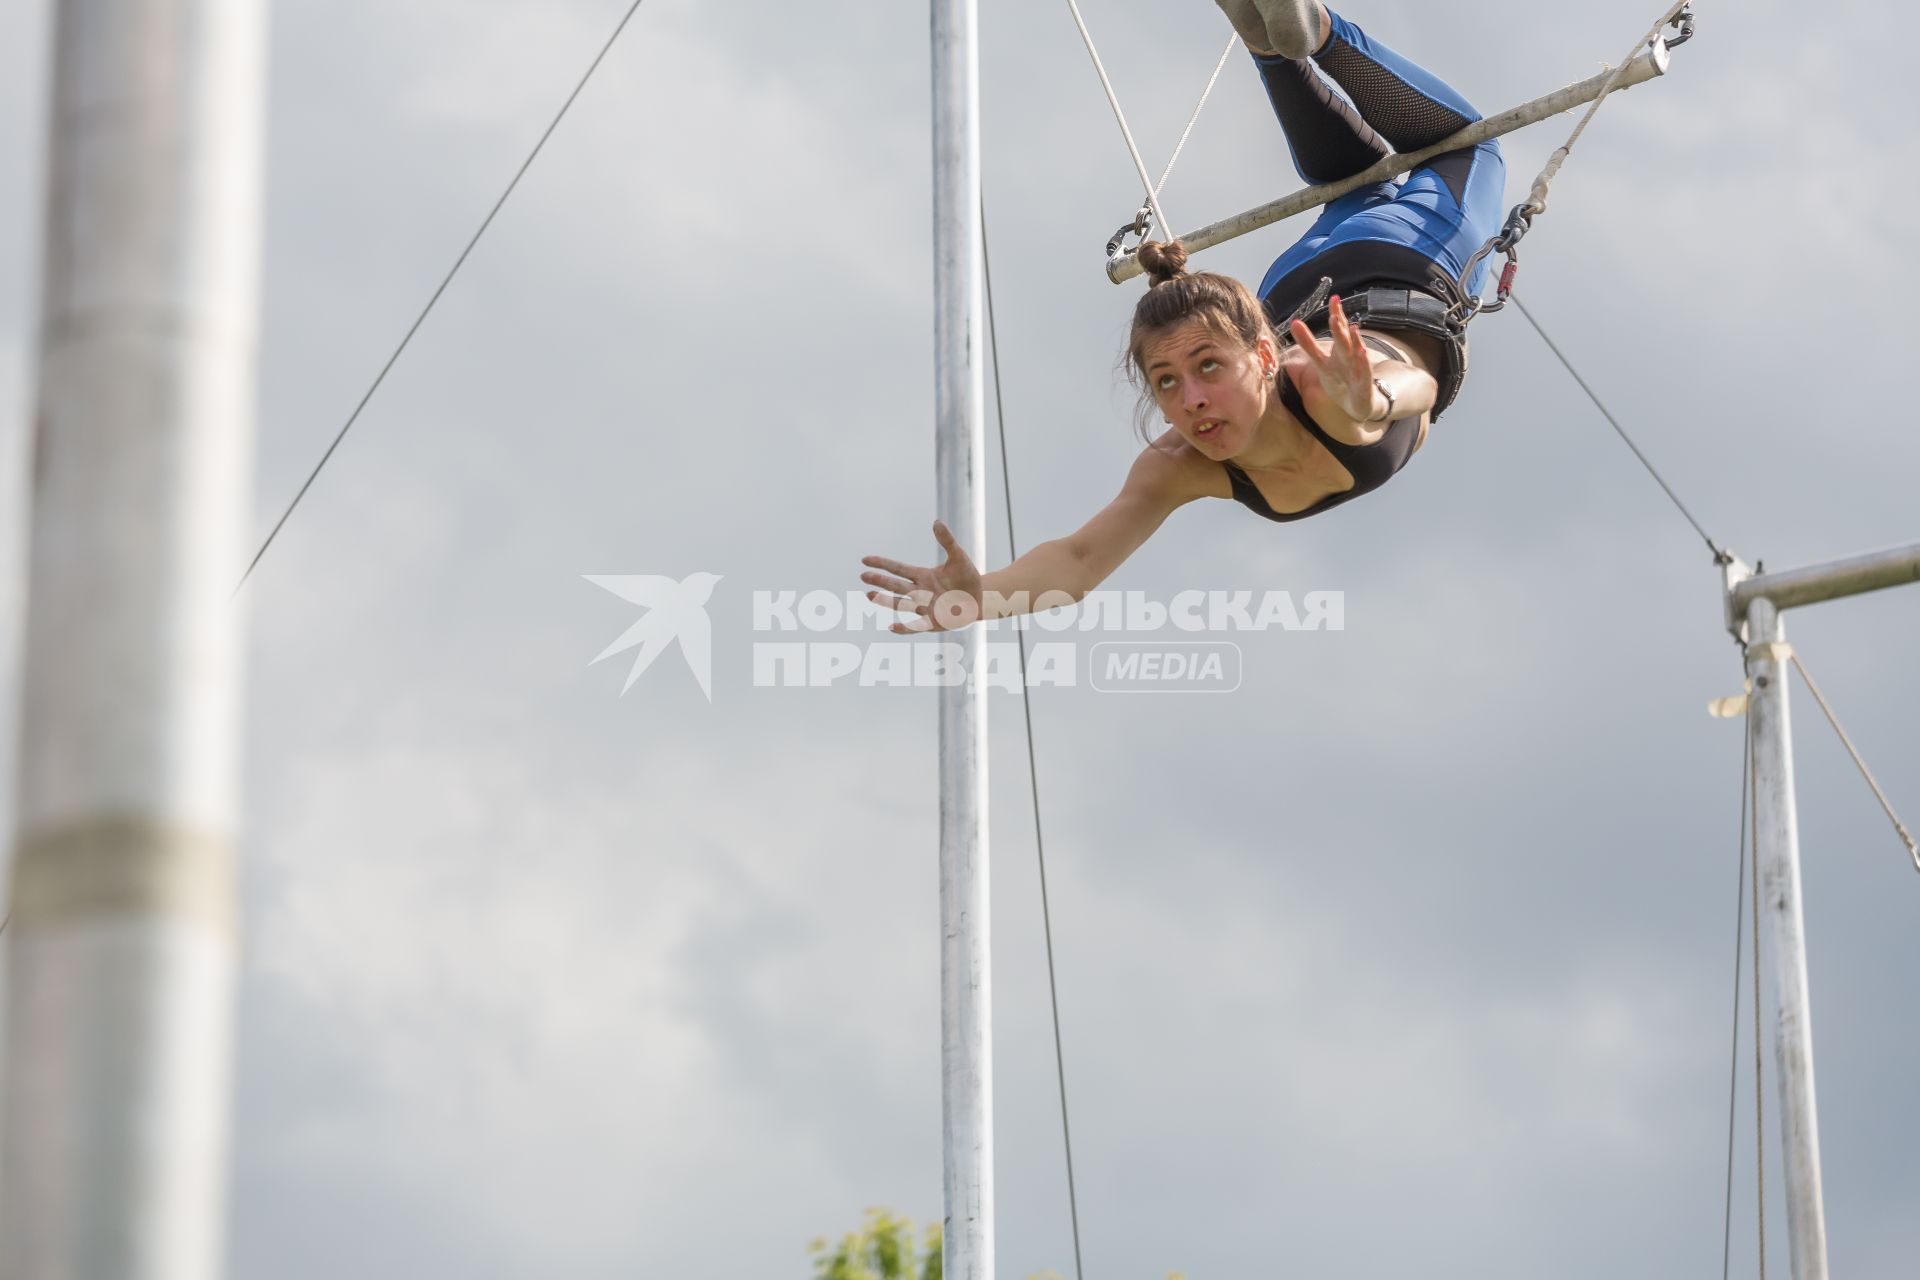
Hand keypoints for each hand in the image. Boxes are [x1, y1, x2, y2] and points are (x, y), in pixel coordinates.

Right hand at [861, 520, 984, 633]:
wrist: (981, 598)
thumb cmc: (967, 577)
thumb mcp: (958, 557)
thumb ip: (947, 541)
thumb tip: (937, 522)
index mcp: (922, 576)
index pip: (898, 568)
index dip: (882, 564)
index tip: (866, 560)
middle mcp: (919, 592)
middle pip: (896, 585)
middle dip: (880, 580)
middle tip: (863, 575)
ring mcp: (924, 608)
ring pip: (901, 604)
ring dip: (885, 600)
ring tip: (869, 594)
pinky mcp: (933, 622)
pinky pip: (916, 626)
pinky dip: (905, 628)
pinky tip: (892, 628)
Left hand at [1284, 293, 1382, 425]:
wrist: (1358, 404)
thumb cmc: (1340, 380)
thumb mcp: (1321, 362)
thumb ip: (1308, 343)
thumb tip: (1294, 322)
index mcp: (1339, 350)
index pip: (1339, 329)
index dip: (1336, 314)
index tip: (1334, 298)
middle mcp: (1350, 356)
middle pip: (1344, 339)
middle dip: (1340, 327)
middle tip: (1334, 314)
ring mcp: (1358, 369)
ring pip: (1355, 353)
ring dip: (1354, 341)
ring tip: (1352, 328)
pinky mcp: (1363, 384)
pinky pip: (1363, 373)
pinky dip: (1362, 364)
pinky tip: (1361, 353)